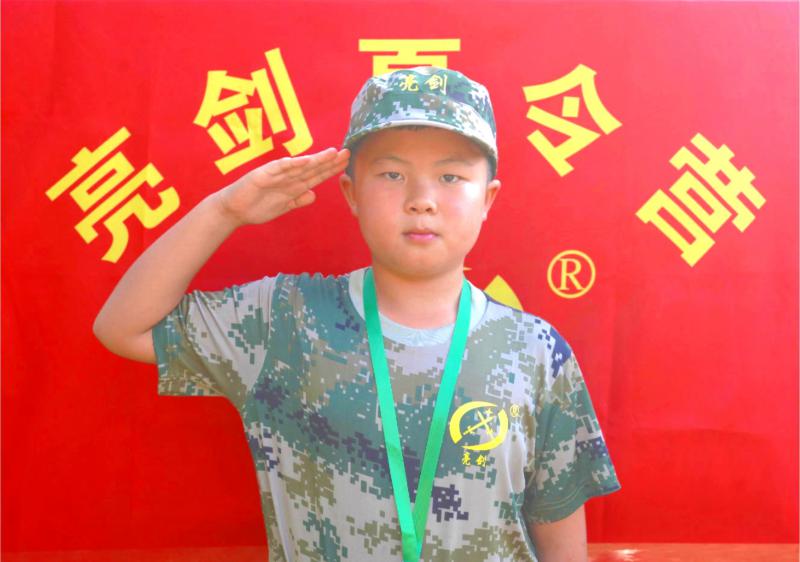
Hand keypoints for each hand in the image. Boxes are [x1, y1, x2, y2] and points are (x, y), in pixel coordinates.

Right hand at [213, 147, 349, 226]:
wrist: (234, 210)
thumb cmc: (256, 207)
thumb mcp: (283, 207)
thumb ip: (297, 200)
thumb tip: (313, 194)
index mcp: (293, 185)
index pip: (316, 175)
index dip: (331, 169)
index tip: (346, 163)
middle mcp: (287, 177)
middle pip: (312, 168)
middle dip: (329, 161)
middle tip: (346, 152)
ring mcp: (275, 174)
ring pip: (300, 165)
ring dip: (316, 159)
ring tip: (332, 153)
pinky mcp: (263, 175)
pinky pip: (280, 168)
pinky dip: (292, 164)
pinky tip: (306, 160)